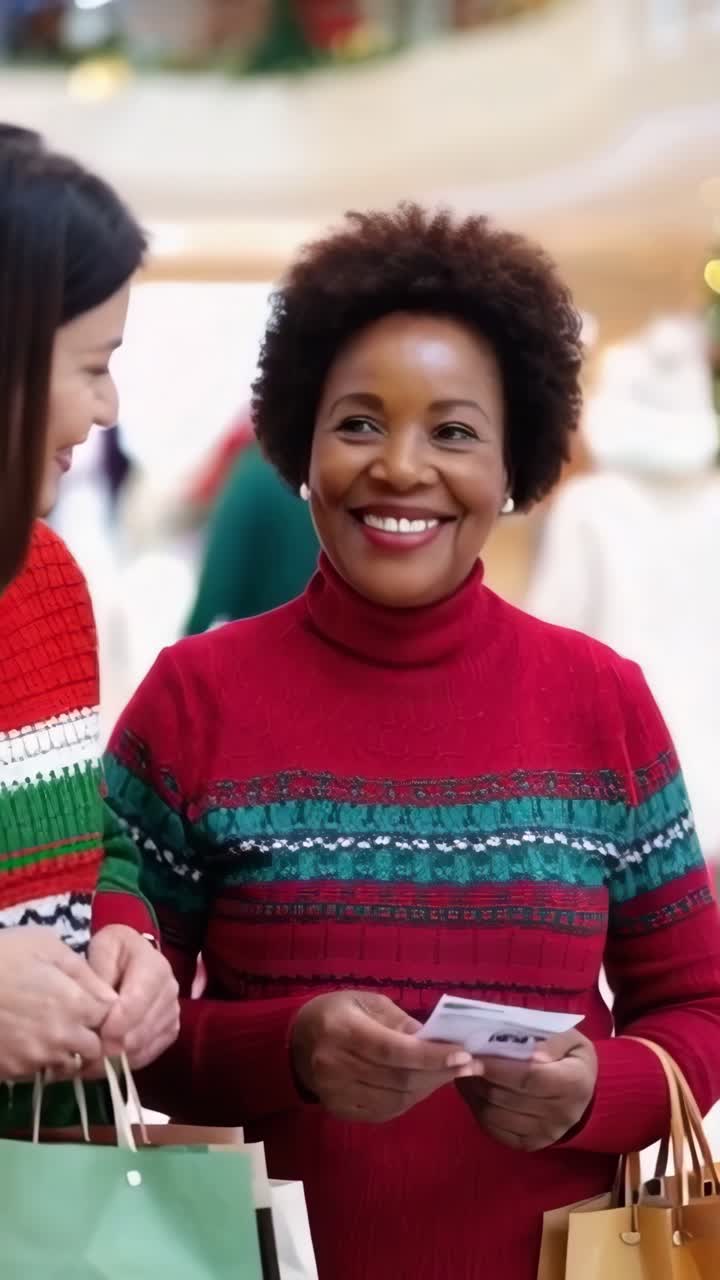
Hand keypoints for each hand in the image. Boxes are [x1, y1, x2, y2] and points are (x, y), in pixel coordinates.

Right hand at [0, 927, 117, 1080]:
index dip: (105, 1011)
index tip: (93, 1002)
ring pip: (67, 1065)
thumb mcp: (47, 945)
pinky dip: (38, 1061)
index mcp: (76, 1005)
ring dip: (66, 1052)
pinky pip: (38, 1073)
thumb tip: (109, 997)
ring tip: (47, 1029)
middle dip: (90, 1035)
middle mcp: (61, 1038)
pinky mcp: (11, 1072)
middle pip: (94, 1049)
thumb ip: (84, 972)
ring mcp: (34, 1059)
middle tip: (72, 1018)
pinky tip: (26, 1039)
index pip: (112, 1020)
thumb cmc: (1, 954)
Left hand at [86, 925, 179, 1073]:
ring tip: (89, 1061)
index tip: (93, 1035)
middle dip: (112, 1045)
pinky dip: (126, 1062)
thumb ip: (101, 974)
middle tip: (85, 1054)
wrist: (128, 959)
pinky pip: (149, 1054)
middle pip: (142, 1029)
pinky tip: (104, 1064)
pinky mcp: (169, 1030)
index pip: (137, 1002)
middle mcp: (170, 990)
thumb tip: (104, 1006)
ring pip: (145, 1045)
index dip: (115, 1023)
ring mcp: (172, 1012)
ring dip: (116, 1058)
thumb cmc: (111, 952)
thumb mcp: (102, 949)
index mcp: (155, 966)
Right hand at [291, 990, 480, 1123]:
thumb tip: (436, 1040)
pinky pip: (385, 1111)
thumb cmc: (337, 1012)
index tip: (464, 1055)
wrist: (296, 1041)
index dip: (431, 1056)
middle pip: (398, 1079)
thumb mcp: (368, 1002)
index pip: (394, 1051)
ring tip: (449, 1073)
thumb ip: (401, 1022)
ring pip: (396, 1100)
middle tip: (469, 1066)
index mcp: (342, 1031)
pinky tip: (423, 1085)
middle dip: (439, 1073)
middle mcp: (335, 1066)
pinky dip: (410, 1100)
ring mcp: (335, 1094)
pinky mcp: (340, 1111)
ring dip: (429, 1088)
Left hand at [456, 1029, 597, 1151]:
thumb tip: (532, 1052)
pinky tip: (473, 1091)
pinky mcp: (529, 1144)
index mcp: (573, 1084)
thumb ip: (551, 1040)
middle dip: (479, 1077)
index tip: (473, 1056)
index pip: (527, 1077)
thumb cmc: (571, 1058)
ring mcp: (545, 1134)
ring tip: (464, 1073)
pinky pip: (493, 1128)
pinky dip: (477, 1109)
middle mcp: (561, 1114)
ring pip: (495, 1114)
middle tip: (462, 1060)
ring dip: (474, 1092)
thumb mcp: (570, 1039)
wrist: (582, 1095)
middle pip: (506, 1096)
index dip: (497, 1067)